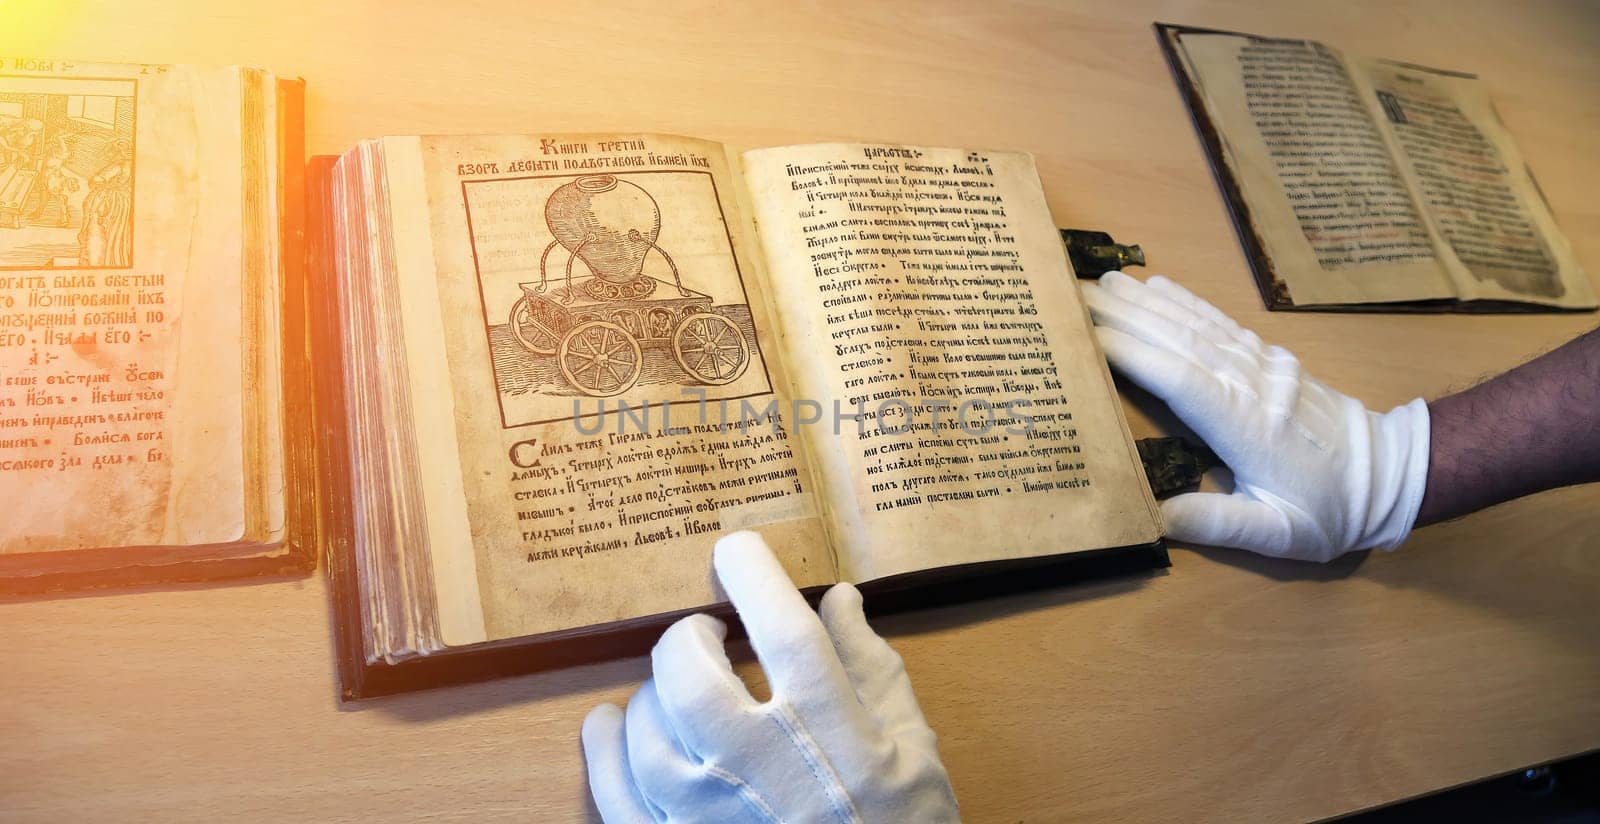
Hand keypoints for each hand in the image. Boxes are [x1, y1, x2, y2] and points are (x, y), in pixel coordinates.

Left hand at [581, 531, 959, 822]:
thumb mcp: (916, 756)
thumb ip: (878, 674)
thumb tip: (843, 599)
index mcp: (829, 728)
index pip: (781, 626)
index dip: (752, 574)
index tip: (736, 550)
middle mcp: (760, 762)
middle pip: (692, 670)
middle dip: (690, 637)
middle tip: (703, 636)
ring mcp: (710, 813)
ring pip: (647, 727)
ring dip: (652, 694)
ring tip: (672, 691)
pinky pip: (617, 793)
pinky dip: (604, 751)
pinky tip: (607, 725)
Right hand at [1082, 272, 1430, 561]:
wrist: (1390, 475)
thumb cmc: (1329, 510)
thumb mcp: (1278, 534)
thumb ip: (1219, 525)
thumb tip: (1156, 517)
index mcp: (1246, 427)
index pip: (1180, 380)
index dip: (1133, 355)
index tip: (1087, 335)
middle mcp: (1250, 384)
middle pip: (1179, 340)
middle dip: (1125, 316)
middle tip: (1073, 296)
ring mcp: (1262, 365)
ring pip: (1196, 324)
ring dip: (1146, 301)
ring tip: (1101, 283)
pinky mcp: (1269, 357)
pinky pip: (1219, 321)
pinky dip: (1184, 300)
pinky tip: (1157, 286)